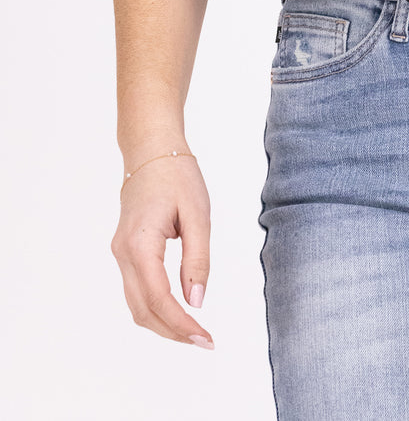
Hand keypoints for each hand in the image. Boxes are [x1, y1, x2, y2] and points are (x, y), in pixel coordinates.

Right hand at [110, 153, 214, 348]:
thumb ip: (197, 259)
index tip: (205, 338)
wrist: (151, 150)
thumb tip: (197, 302)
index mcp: (139, 244)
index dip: (181, 323)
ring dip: (163, 324)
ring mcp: (120, 253)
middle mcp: (123, 254)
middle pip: (143, 310)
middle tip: (205, 341)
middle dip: (173, 332)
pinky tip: (178, 311)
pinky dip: (156, 308)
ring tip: (194, 332)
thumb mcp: (197, 214)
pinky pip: (137, 290)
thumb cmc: (177, 175)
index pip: (159, 298)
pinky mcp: (125, 251)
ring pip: (137, 305)